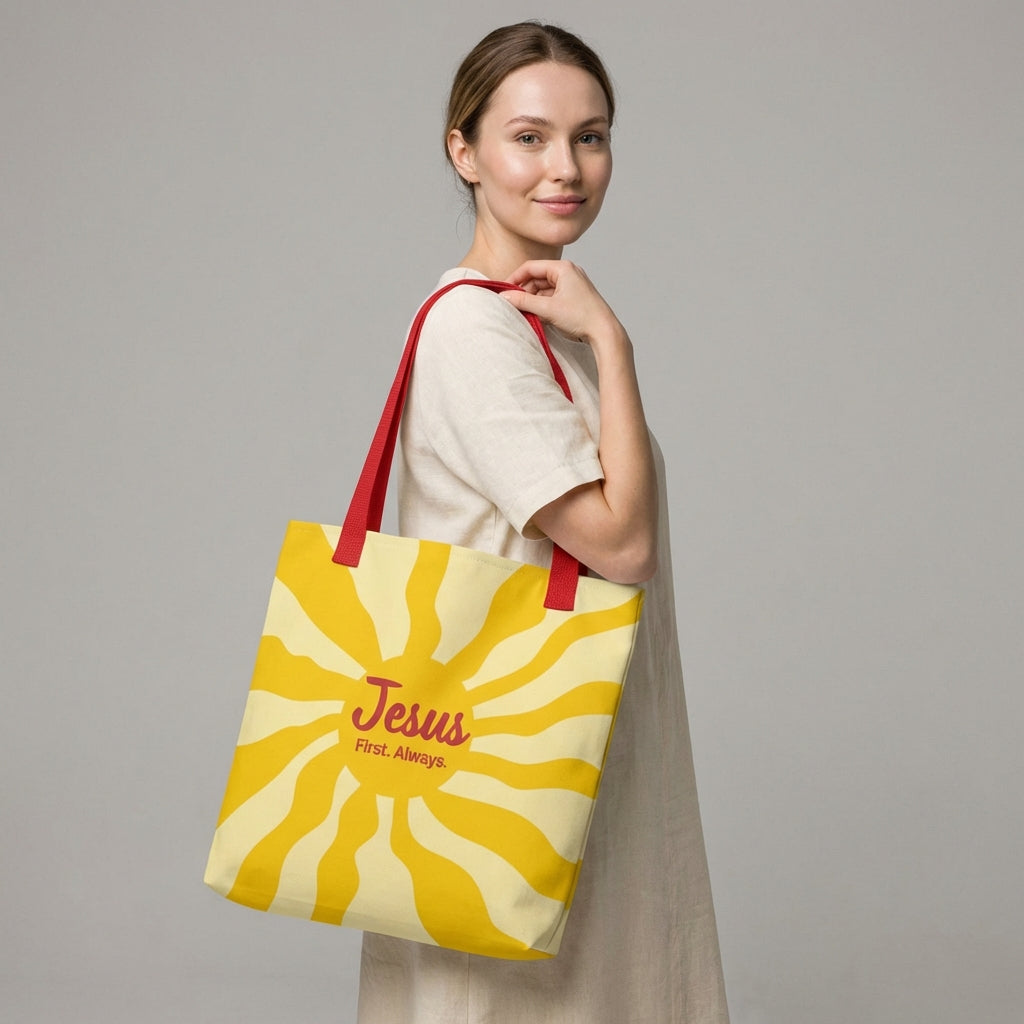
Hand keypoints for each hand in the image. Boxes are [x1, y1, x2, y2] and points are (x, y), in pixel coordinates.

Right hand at [499, 260, 620, 345]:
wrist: (604, 332)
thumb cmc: (581, 317)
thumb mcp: (547, 309)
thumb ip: (523, 302)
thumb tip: (504, 297)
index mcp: (563, 268)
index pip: (531, 267)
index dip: (515, 278)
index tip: (504, 290)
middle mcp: (568, 272)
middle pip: (537, 278)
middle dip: (524, 291)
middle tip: (513, 304)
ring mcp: (572, 284)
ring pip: (544, 289)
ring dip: (533, 300)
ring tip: (525, 312)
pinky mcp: (574, 297)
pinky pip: (552, 296)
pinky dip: (542, 304)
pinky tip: (537, 316)